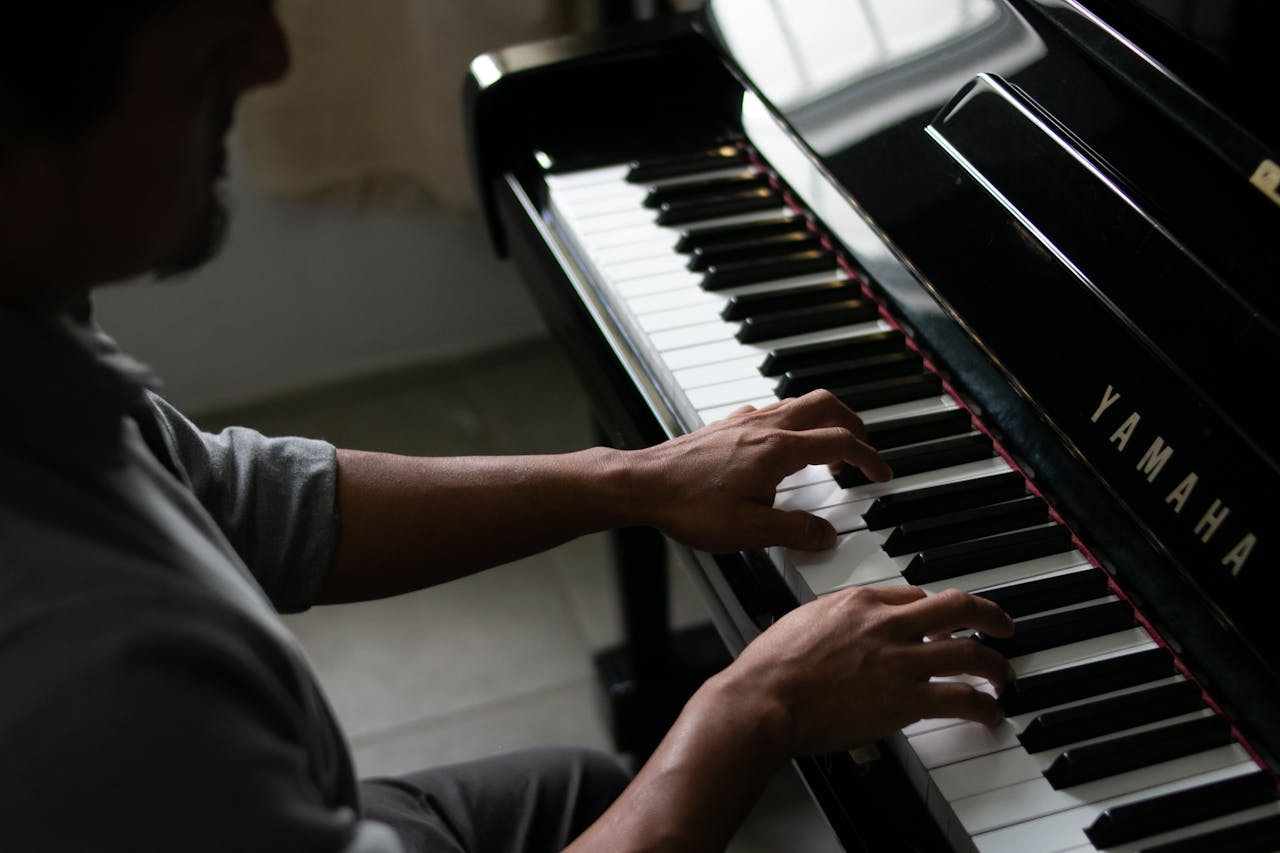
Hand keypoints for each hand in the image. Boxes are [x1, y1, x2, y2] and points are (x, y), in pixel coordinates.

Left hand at [628, 390, 891, 551]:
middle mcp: (765, 426)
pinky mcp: (726, 425)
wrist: (641, 485)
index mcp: (778, 449)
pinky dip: (794, 423)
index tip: (880, 474)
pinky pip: (773, 412)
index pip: (839, 442)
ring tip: (830, 450)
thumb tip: (825, 535)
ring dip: (824, 421)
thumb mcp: (749, 531)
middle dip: (853, 425)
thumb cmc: (688, 506)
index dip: (868, 458)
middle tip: (863, 450)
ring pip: (799, 404)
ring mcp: (744, 421)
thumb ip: (794, 532)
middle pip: (825, 405)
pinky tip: (783, 448)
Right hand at [720, 586, 1014, 755]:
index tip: (942, 624)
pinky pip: (960, 698)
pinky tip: (990, 713)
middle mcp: (888, 625)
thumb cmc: (772, 666)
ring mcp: (900, 662)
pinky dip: (983, 706)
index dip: (934, 610)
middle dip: (989, 615)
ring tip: (1003, 677)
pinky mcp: (905, 700)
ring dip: (995, 665)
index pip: (916, 595)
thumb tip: (842, 627)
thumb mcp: (803, 619)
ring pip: (969, 653)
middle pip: (957, 607)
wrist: (766, 698)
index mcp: (861, 601)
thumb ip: (834, 619)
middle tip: (1002, 625)